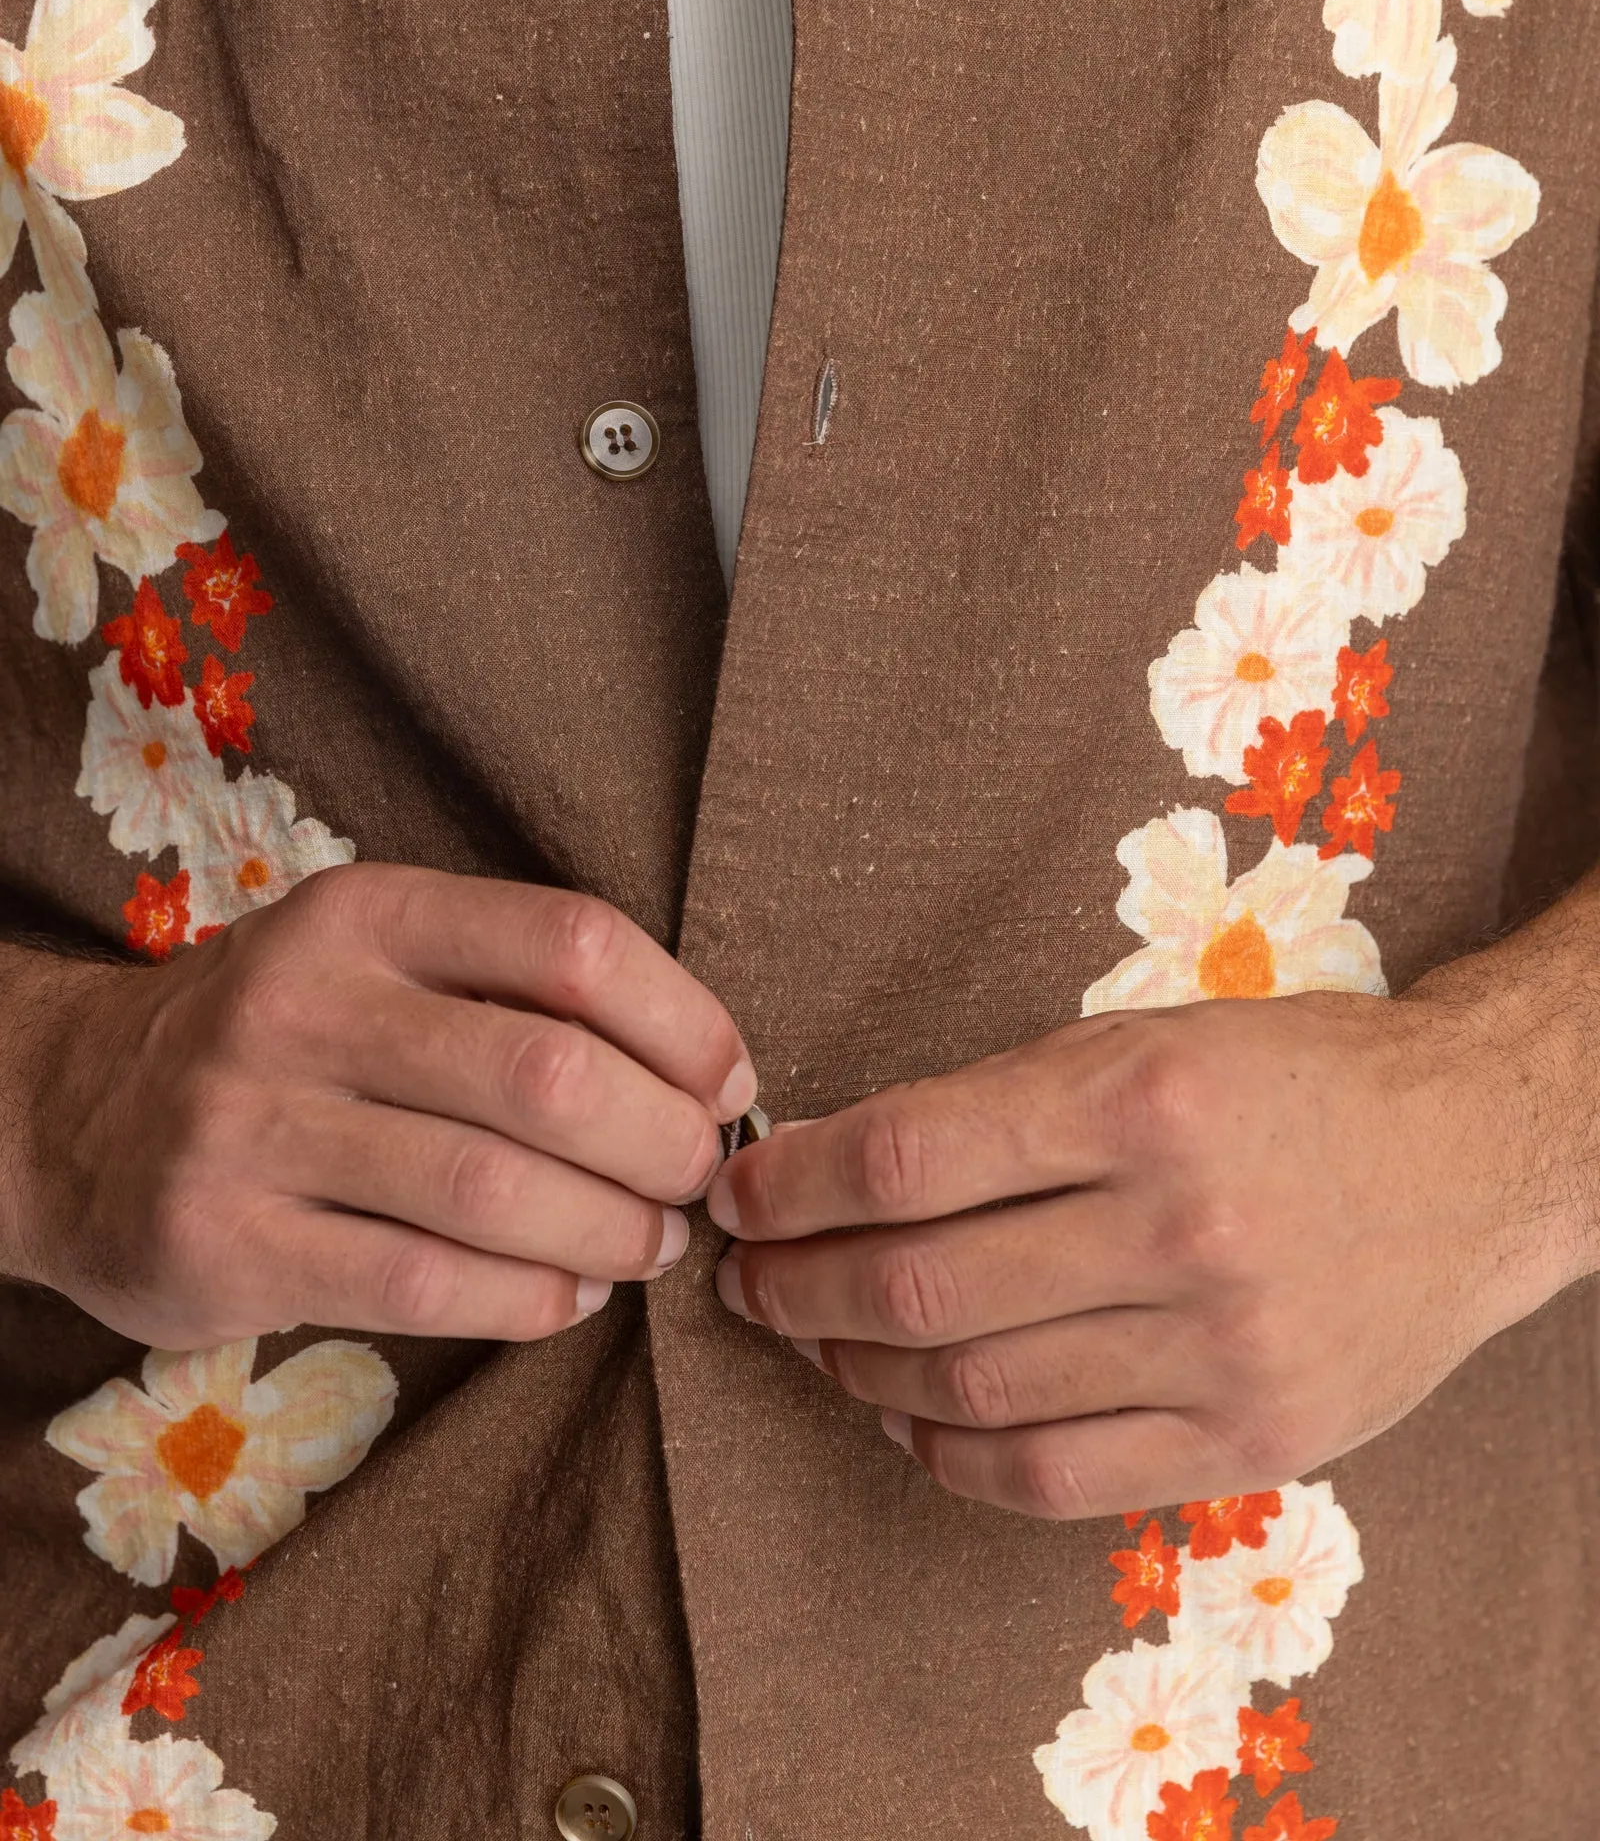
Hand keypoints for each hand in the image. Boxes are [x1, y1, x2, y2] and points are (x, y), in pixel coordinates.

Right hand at [0, 864, 753, 1348]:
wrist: (67, 1114)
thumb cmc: (282, 1037)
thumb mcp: (374, 959)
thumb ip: (510, 991)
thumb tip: (702, 1074)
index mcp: (369, 910)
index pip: (572, 943)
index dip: (683, 1020)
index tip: (728, 1082)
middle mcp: (307, 1002)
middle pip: (548, 1073)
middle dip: (661, 1142)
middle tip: (699, 1183)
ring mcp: (254, 1124)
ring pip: (493, 1190)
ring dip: (608, 1232)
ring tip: (650, 1247)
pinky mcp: (224, 1243)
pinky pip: (421, 1283)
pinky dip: (525, 1301)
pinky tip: (567, 1299)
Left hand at [704, 970, 1588, 1517]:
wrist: (1477, 1157)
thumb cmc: (1295, 1078)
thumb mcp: (1150, 1037)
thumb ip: (1009, 1106)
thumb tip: (845, 1171)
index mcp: (1142, 1097)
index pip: (909, 1157)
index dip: (796, 1187)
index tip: (743, 1196)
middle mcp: (1178, 1225)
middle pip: (924, 1288)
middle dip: (802, 1290)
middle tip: (752, 1283)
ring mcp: (1220, 1346)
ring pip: (976, 1392)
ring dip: (862, 1374)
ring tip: (823, 1345)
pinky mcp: (1253, 1438)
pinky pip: (1058, 1480)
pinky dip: (956, 1458)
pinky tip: (914, 1420)